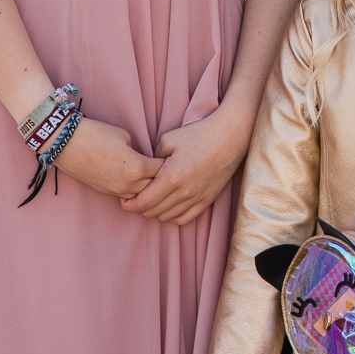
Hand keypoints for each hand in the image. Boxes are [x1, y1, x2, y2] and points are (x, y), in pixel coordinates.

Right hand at [52, 117, 161, 200]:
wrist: (66, 143)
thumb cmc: (97, 134)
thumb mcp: (126, 137)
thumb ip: (140, 151)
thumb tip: (145, 159)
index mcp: (137, 168)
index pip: (163, 170)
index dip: (169, 163)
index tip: (174, 157)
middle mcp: (129, 184)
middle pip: (156, 187)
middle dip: (163, 178)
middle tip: (169, 169)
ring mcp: (116, 190)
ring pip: (142, 195)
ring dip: (149, 187)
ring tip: (155, 177)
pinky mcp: (106, 191)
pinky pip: (128, 195)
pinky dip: (136, 190)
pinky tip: (139, 181)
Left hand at [123, 107, 251, 225]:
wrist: (230, 136)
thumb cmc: (199, 134)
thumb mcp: (168, 140)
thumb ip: (152, 159)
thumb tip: (145, 171)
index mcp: (172, 178)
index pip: (144, 202)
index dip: (130, 204)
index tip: (124, 200)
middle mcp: (184, 192)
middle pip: (153, 212)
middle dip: (140, 208)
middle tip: (134, 200)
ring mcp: (197, 198)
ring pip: (168, 217)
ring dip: (155, 213)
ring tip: (151, 203)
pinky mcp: (208, 199)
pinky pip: (186, 218)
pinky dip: (173, 217)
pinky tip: (168, 208)